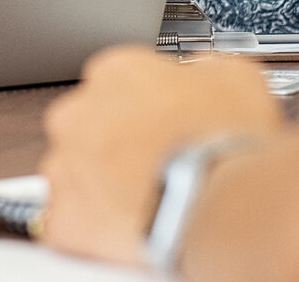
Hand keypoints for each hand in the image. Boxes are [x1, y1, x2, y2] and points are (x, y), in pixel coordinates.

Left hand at [38, 47, 280, 264]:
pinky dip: (94, 229)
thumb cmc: (226, 143)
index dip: (144, 109)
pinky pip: (71, 222)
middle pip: (89, 127)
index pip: (117, 83)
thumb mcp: (234, 76)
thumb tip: (203, 72)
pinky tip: (130, 229)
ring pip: (75, 174)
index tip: (161, 125)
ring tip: (147, 201)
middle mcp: (78, 112)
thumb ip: (203, 69)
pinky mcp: (63, 216)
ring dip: (103, 186)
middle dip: (117, 146)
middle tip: (156, 166)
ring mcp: (64, 165)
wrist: (218, 203)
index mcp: (115, 72)